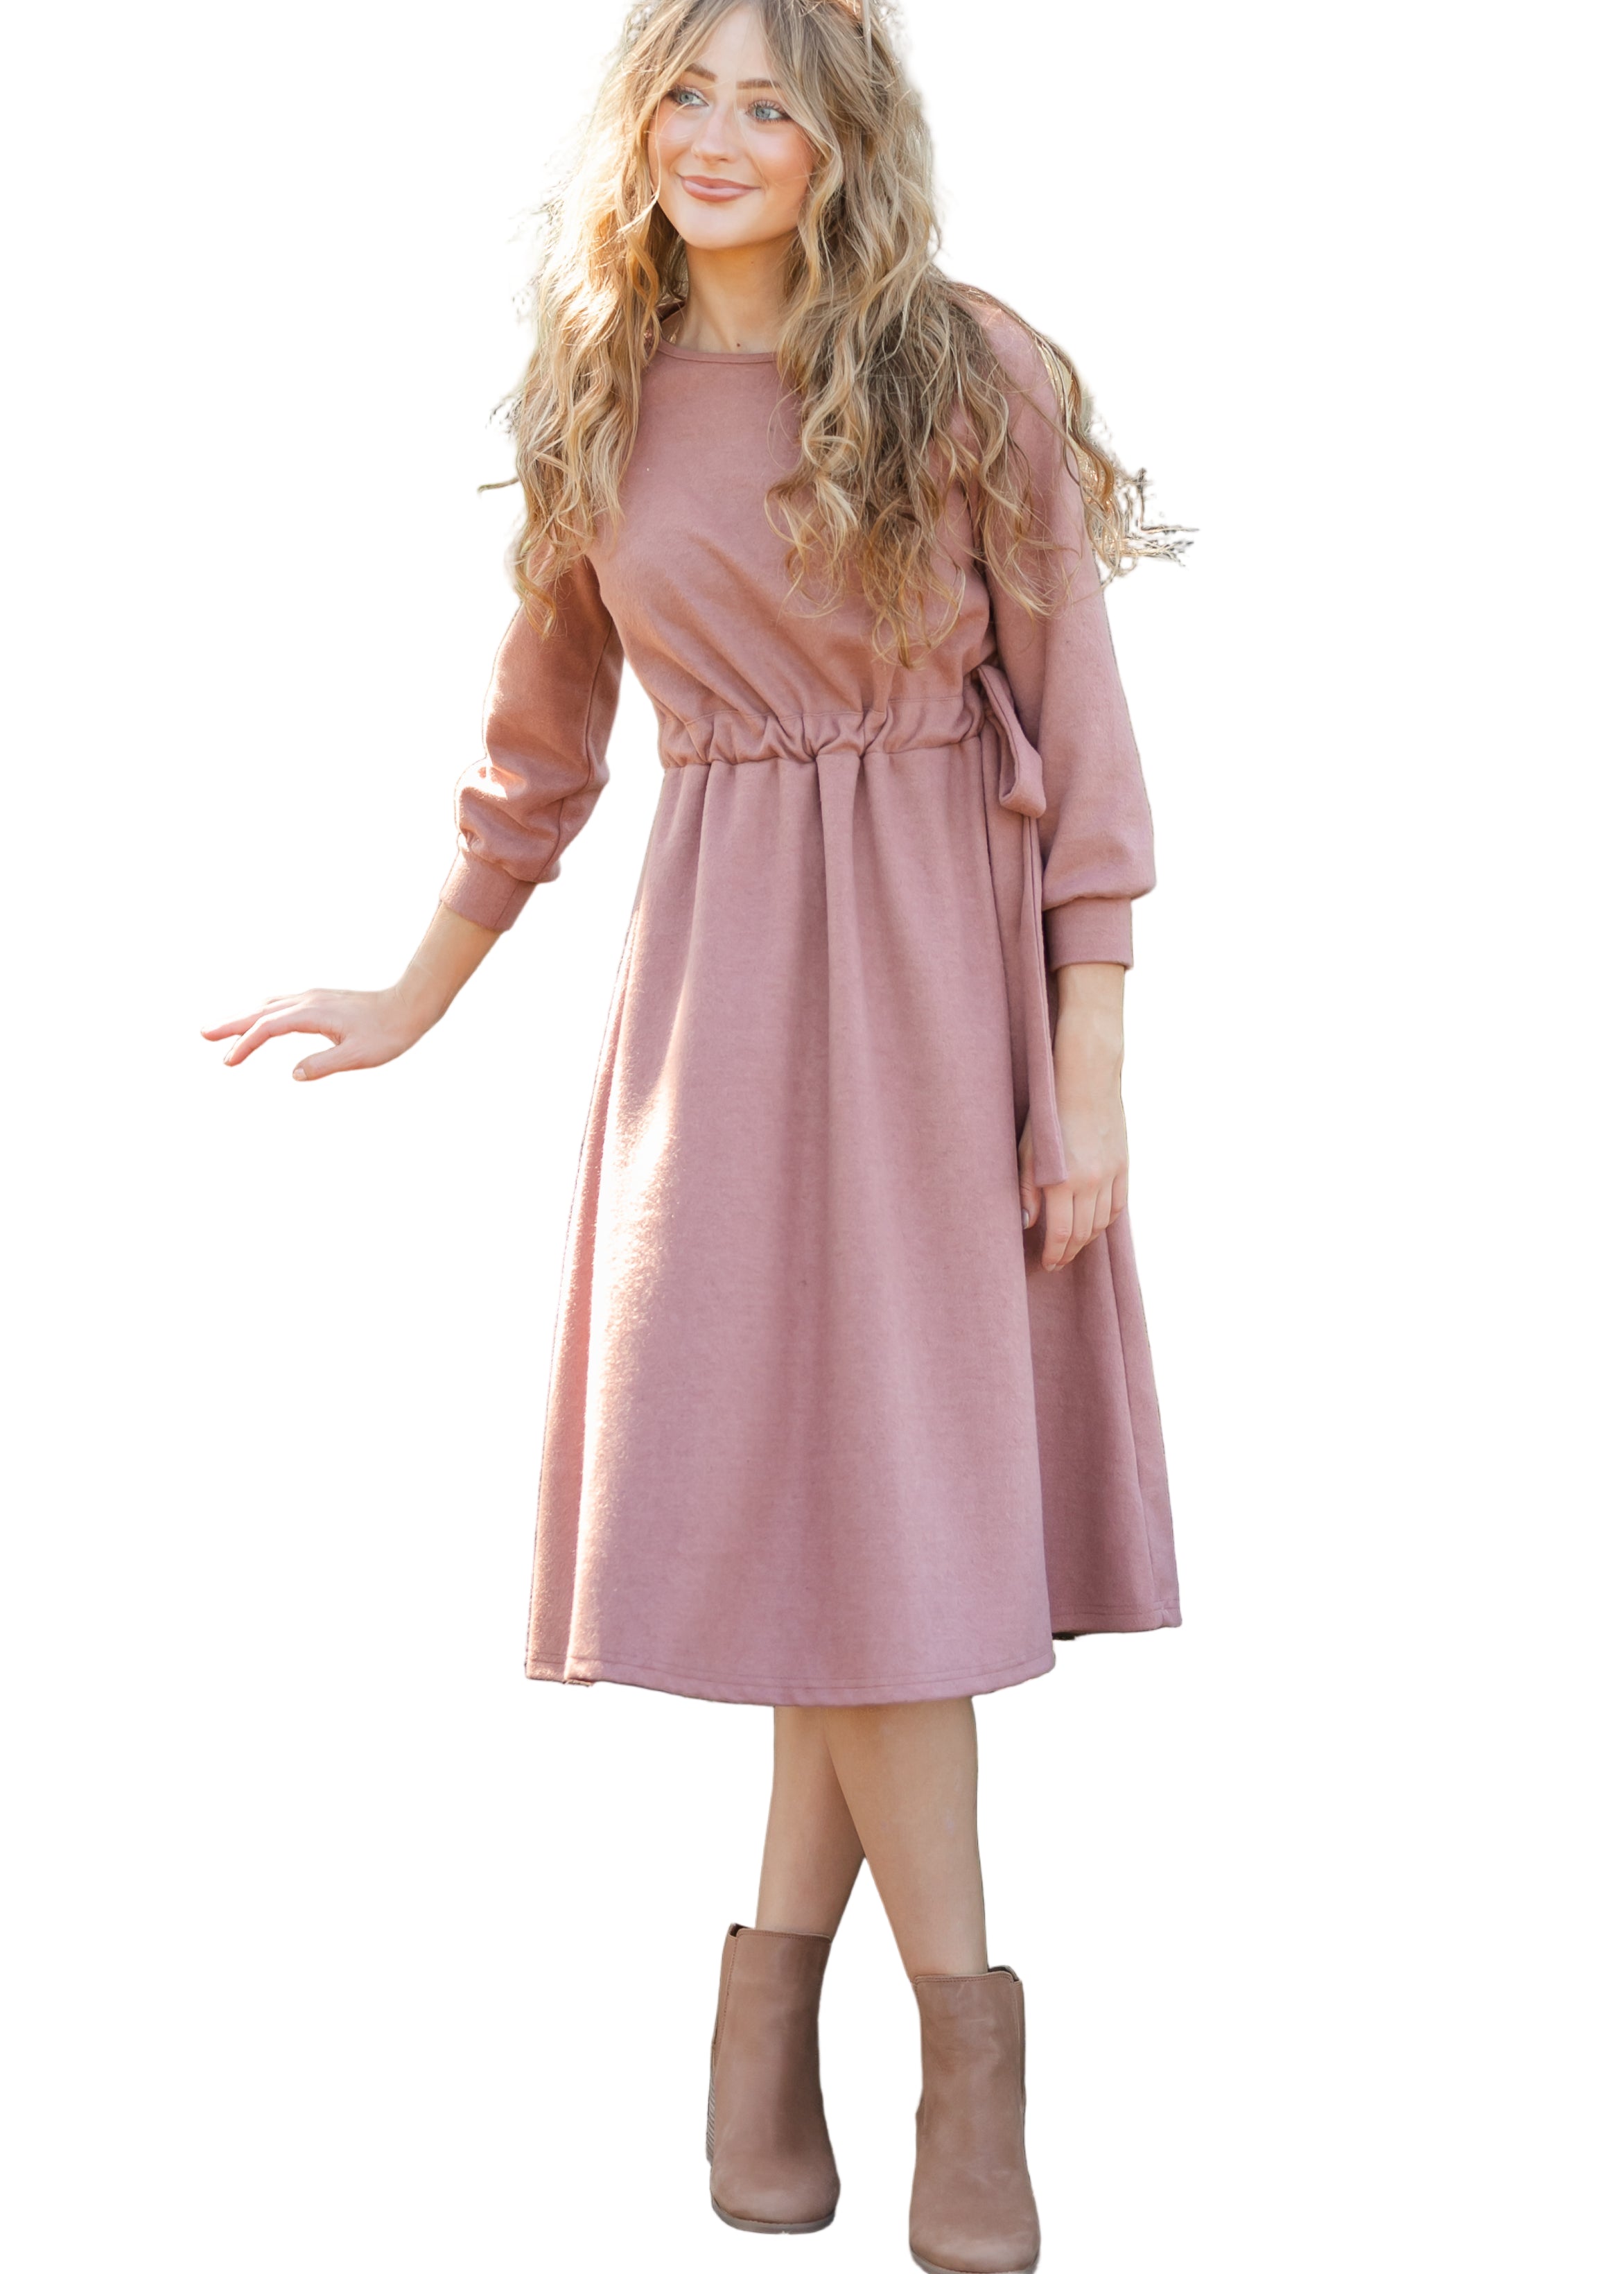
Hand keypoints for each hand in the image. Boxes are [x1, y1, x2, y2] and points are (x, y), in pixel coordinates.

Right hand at [202, 906, 499, 1080]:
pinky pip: (282, 1004)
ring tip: (222, 1031)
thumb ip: (324, 1065)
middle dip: (230, 1025)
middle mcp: (308, 1001)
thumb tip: (294, 1074)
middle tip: (202, 1035)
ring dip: (244, 1018)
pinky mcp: (321, 1000)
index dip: (245, 1045)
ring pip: (269, 1007)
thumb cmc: (388, 1034)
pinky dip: (263, 1012)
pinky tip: (262, 1017)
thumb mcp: (358, 1056)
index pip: (267, 1029)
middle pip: (260, 1012)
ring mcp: (313, 998)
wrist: (411, 1005)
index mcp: (312, 1014)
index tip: (228, 1062)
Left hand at [1017, 962, 1128, 1269]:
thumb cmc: (1048, 1111)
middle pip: (1082, 1233)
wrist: (1087, 1078)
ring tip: (1073, 1246)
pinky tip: (1094, 1225)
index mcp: (1063, 1181)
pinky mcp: (1124, 1164)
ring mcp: (1111, 1174)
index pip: (1061, 1234)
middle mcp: (1091, 1182)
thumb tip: (1027, 1224)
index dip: (1054, 1254)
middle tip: (1057, 1261)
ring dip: (1087, 1239)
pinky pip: (1117, 1205)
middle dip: (1068, 1252)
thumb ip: (1026, 1189)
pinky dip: (1106, 1220)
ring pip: (1101, 1222)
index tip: (1047, 1264)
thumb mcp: (1028, 1150)